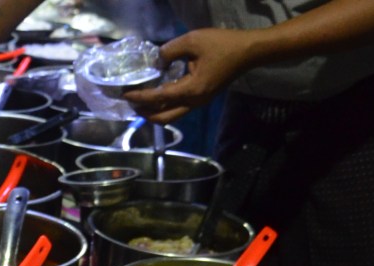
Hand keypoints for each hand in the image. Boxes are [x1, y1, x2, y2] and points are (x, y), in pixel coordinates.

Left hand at [122, 28, 254, 123]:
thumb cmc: (222, 45)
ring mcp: (200, 102)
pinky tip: (157, 97)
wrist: (248, 52)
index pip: (159, 98)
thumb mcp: (192, 41)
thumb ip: (169, 51)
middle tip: (131, 105)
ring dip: (155, 113)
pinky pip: (180, 108)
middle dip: (145, 114)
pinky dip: (165, 107)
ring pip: (172, 116)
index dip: (140, 97)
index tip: (125, 95)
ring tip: (140, 104)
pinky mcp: (203, 98)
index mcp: (192, 90)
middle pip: (164, 118)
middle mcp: (195, 102)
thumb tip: (156, 61)